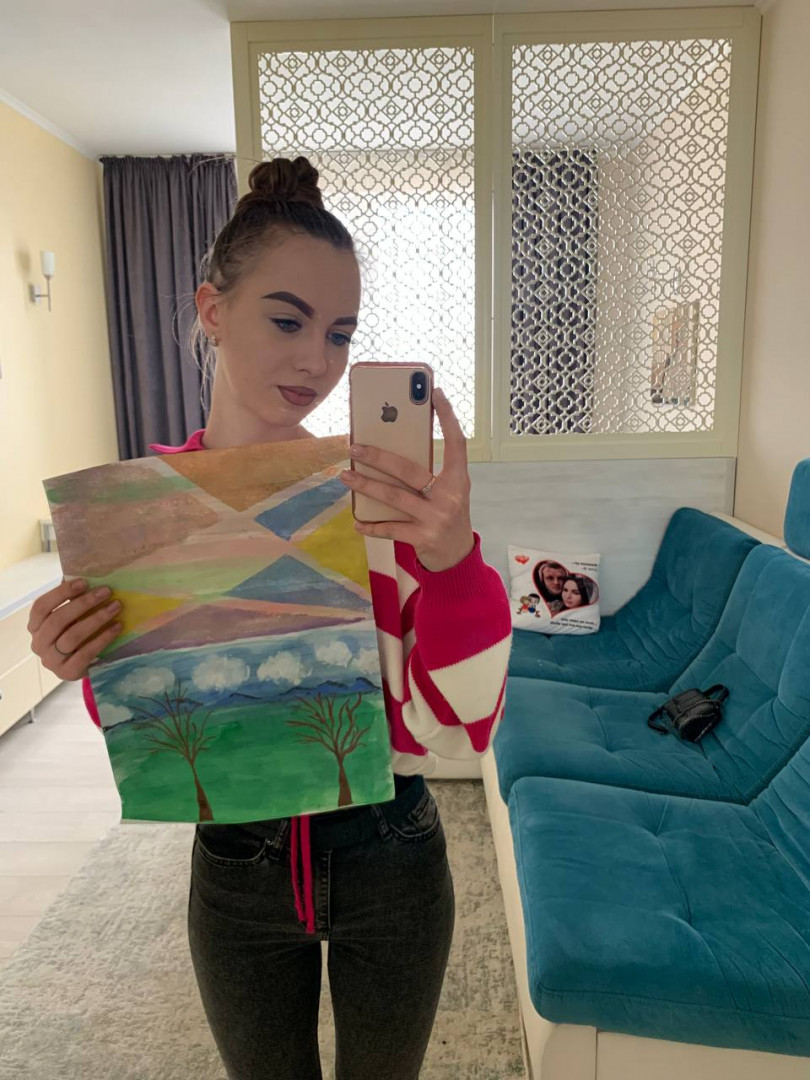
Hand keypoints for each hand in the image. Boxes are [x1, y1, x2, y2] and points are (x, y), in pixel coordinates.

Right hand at [29, 579, 122, 680]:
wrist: (80, 667)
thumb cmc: (74, 636)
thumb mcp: (69, 618)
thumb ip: (71, 601)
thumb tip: (83, 576)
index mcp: (34, 627)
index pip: (40, 607)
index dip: (61, 593)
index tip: (84, 582)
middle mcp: (38, 644)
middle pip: (57, 620)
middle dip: (83, 603)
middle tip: (106, 591)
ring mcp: (51, 660)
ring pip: (72, 636)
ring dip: (96, 618)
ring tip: (116, 607)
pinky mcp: (67, 673)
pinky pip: (86, 653)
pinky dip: (103, 638)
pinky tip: (117, 626)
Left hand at [339, 386, 474, 572]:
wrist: (457, 555)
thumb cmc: (446, 514)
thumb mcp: (448, 490)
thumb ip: (431, 471)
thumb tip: (394, 446)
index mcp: (459, 479)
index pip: (456, 442)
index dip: (448, 417)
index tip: (435, 393)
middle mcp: (449, 496)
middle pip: (410, 470)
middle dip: (378, 457)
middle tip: (354, 447)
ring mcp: (435, 518)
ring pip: (394, 496)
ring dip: (366, 485)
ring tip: (345, 476)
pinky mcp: (422, 537)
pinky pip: (391, 528)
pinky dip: (371, 525)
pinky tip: (356, 520)